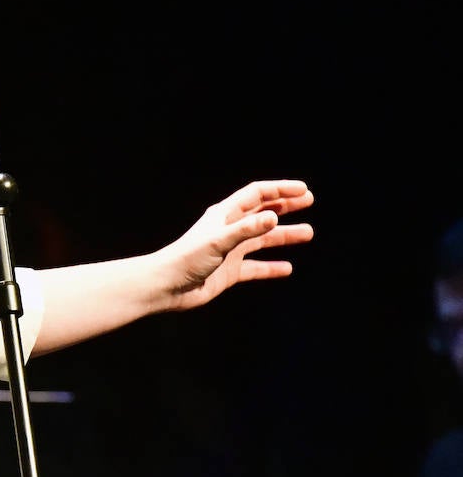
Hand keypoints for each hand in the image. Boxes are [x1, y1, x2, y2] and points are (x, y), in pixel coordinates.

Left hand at [159, 179, 314, 310]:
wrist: (167, 286)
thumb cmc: (187, 258)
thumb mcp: (219, 241)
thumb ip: (246, 229)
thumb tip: (274, 216)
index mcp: (224, 215)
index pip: (256, 195)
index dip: (279, 190)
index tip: (303, 190)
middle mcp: (228, 229)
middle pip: (262, 212)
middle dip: (285, 205)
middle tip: (309, 200)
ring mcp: (230, 250)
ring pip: (262, 239)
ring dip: (284, 235)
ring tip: (308, 233)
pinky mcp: (229, 271)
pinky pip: (256, 267)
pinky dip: (272, 267)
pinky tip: (287, 268)